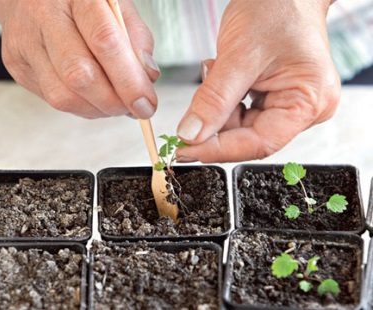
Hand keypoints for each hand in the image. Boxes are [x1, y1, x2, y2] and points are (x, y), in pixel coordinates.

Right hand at [0, 0, 159, 118]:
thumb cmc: (80, 1)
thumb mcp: (117, 6)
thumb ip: (136, 38)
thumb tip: (147, 78)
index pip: (105, 41)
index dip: (129, 81)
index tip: (146, 104)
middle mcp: (43, 17)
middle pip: (80, 75)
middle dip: (113, 102)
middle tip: (132, 108)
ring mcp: (24, 43)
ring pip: (63, 96)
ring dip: (97, 109)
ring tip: (114, 103)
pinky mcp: (17, 65)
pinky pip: (53, 100)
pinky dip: (82, 106)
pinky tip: (93, 96)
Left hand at [176, 0, 339, 161]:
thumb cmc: (276, 8)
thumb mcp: (239, 56)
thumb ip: (214, 100)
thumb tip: (191, 135)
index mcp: (308, 101)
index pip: (259, 143)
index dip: (219, 150)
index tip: (186, 151)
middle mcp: (304, 107)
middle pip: (250, 136)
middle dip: (214, 128)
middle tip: (186, 122)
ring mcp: (290, 102)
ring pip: (242, 125)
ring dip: (218, 109)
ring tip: (214, 73)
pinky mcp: (276, 96)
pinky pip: (243, 111)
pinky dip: (224, 101)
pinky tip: (221, 76)